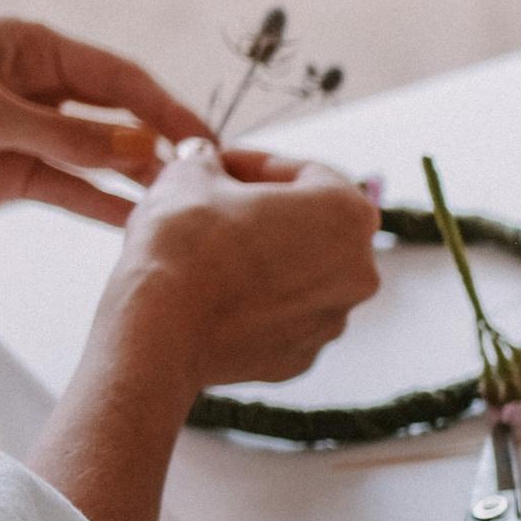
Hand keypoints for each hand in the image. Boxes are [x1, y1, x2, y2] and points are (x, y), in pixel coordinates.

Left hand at [0, 17, 213, 224]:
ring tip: (177, 200)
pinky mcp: (13, 174)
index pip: (118, 75)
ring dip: (138, 178)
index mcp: (27, 46)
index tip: (205, 139)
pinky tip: (136, 219)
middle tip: (202, 173)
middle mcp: (33, 84)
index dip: (165, 107)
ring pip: (100, 156)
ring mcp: (27, 132)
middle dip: (160, 143)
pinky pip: (71, 189)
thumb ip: (65, 134)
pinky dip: (103, 205)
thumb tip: (141, 148)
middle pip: (117, 114)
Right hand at [95, 149, 380, 397]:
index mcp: (348, 215)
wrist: (161, 328)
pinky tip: (215, 294)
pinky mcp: (303, 357)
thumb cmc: (186, 244)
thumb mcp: (192, 175)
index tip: (221, 164)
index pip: (308, 173)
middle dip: (267, 213)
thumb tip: (206, 165)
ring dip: (263, 259)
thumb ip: (210, 164)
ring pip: (300, 276)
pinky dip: (256, 304)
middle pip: (313, 228)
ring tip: (211, 251)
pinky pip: (282, 318)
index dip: (258, 163)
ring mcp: (334, 319)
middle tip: (217, 204)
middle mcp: (359, 271)